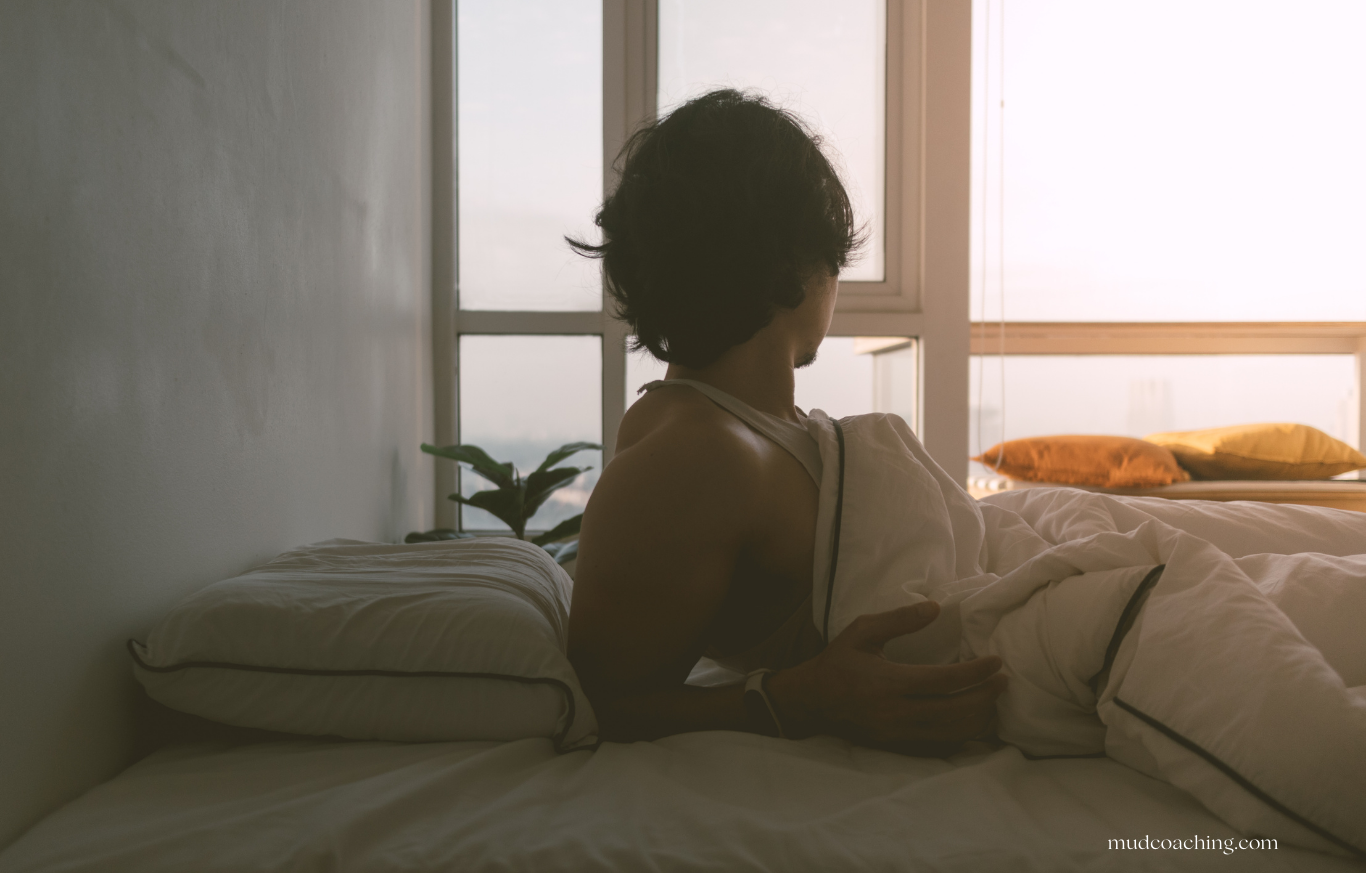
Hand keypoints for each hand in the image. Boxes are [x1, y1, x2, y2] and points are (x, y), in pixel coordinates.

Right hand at [767, 601, 1006, 755]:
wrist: (811, 702)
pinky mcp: (898, 746)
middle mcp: (897, 713)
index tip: (996, 662)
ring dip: (979, 717)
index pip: (945, 681)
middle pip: (956, 710)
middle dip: (986, 696)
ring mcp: (898, 734)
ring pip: (952, 732)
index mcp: (890, 682)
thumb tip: (935, 607)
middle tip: (1003, 681)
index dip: (976, 672)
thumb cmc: (838, 662)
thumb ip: (899, 620)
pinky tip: (973, 722)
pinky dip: (963, 735)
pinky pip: (940, 746)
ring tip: (993, 700)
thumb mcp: (862, 631)